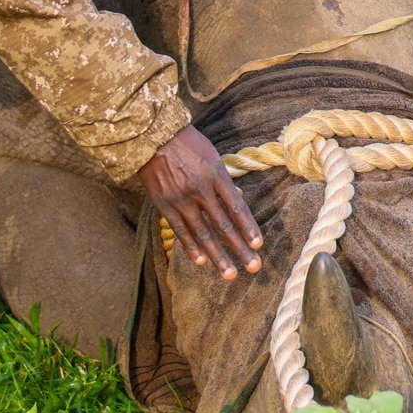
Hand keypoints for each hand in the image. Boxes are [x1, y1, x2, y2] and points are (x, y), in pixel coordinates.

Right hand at [140, 125, 264, 279]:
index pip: (236, 207)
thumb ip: (224, 180)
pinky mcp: (165, 205)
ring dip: (218, 256)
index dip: (248, 227)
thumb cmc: (188, 144)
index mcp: (216, 175)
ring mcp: (181, 199)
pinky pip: (181, 230)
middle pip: (223, 225)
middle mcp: (200, 190)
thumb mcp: (213, 156)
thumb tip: (238, 198)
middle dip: (239, 248)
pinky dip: (191, 247)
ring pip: (203, 233)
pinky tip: (201, 262)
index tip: (258, 245)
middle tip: (254, 267)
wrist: (154, 137)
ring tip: (230, 274)